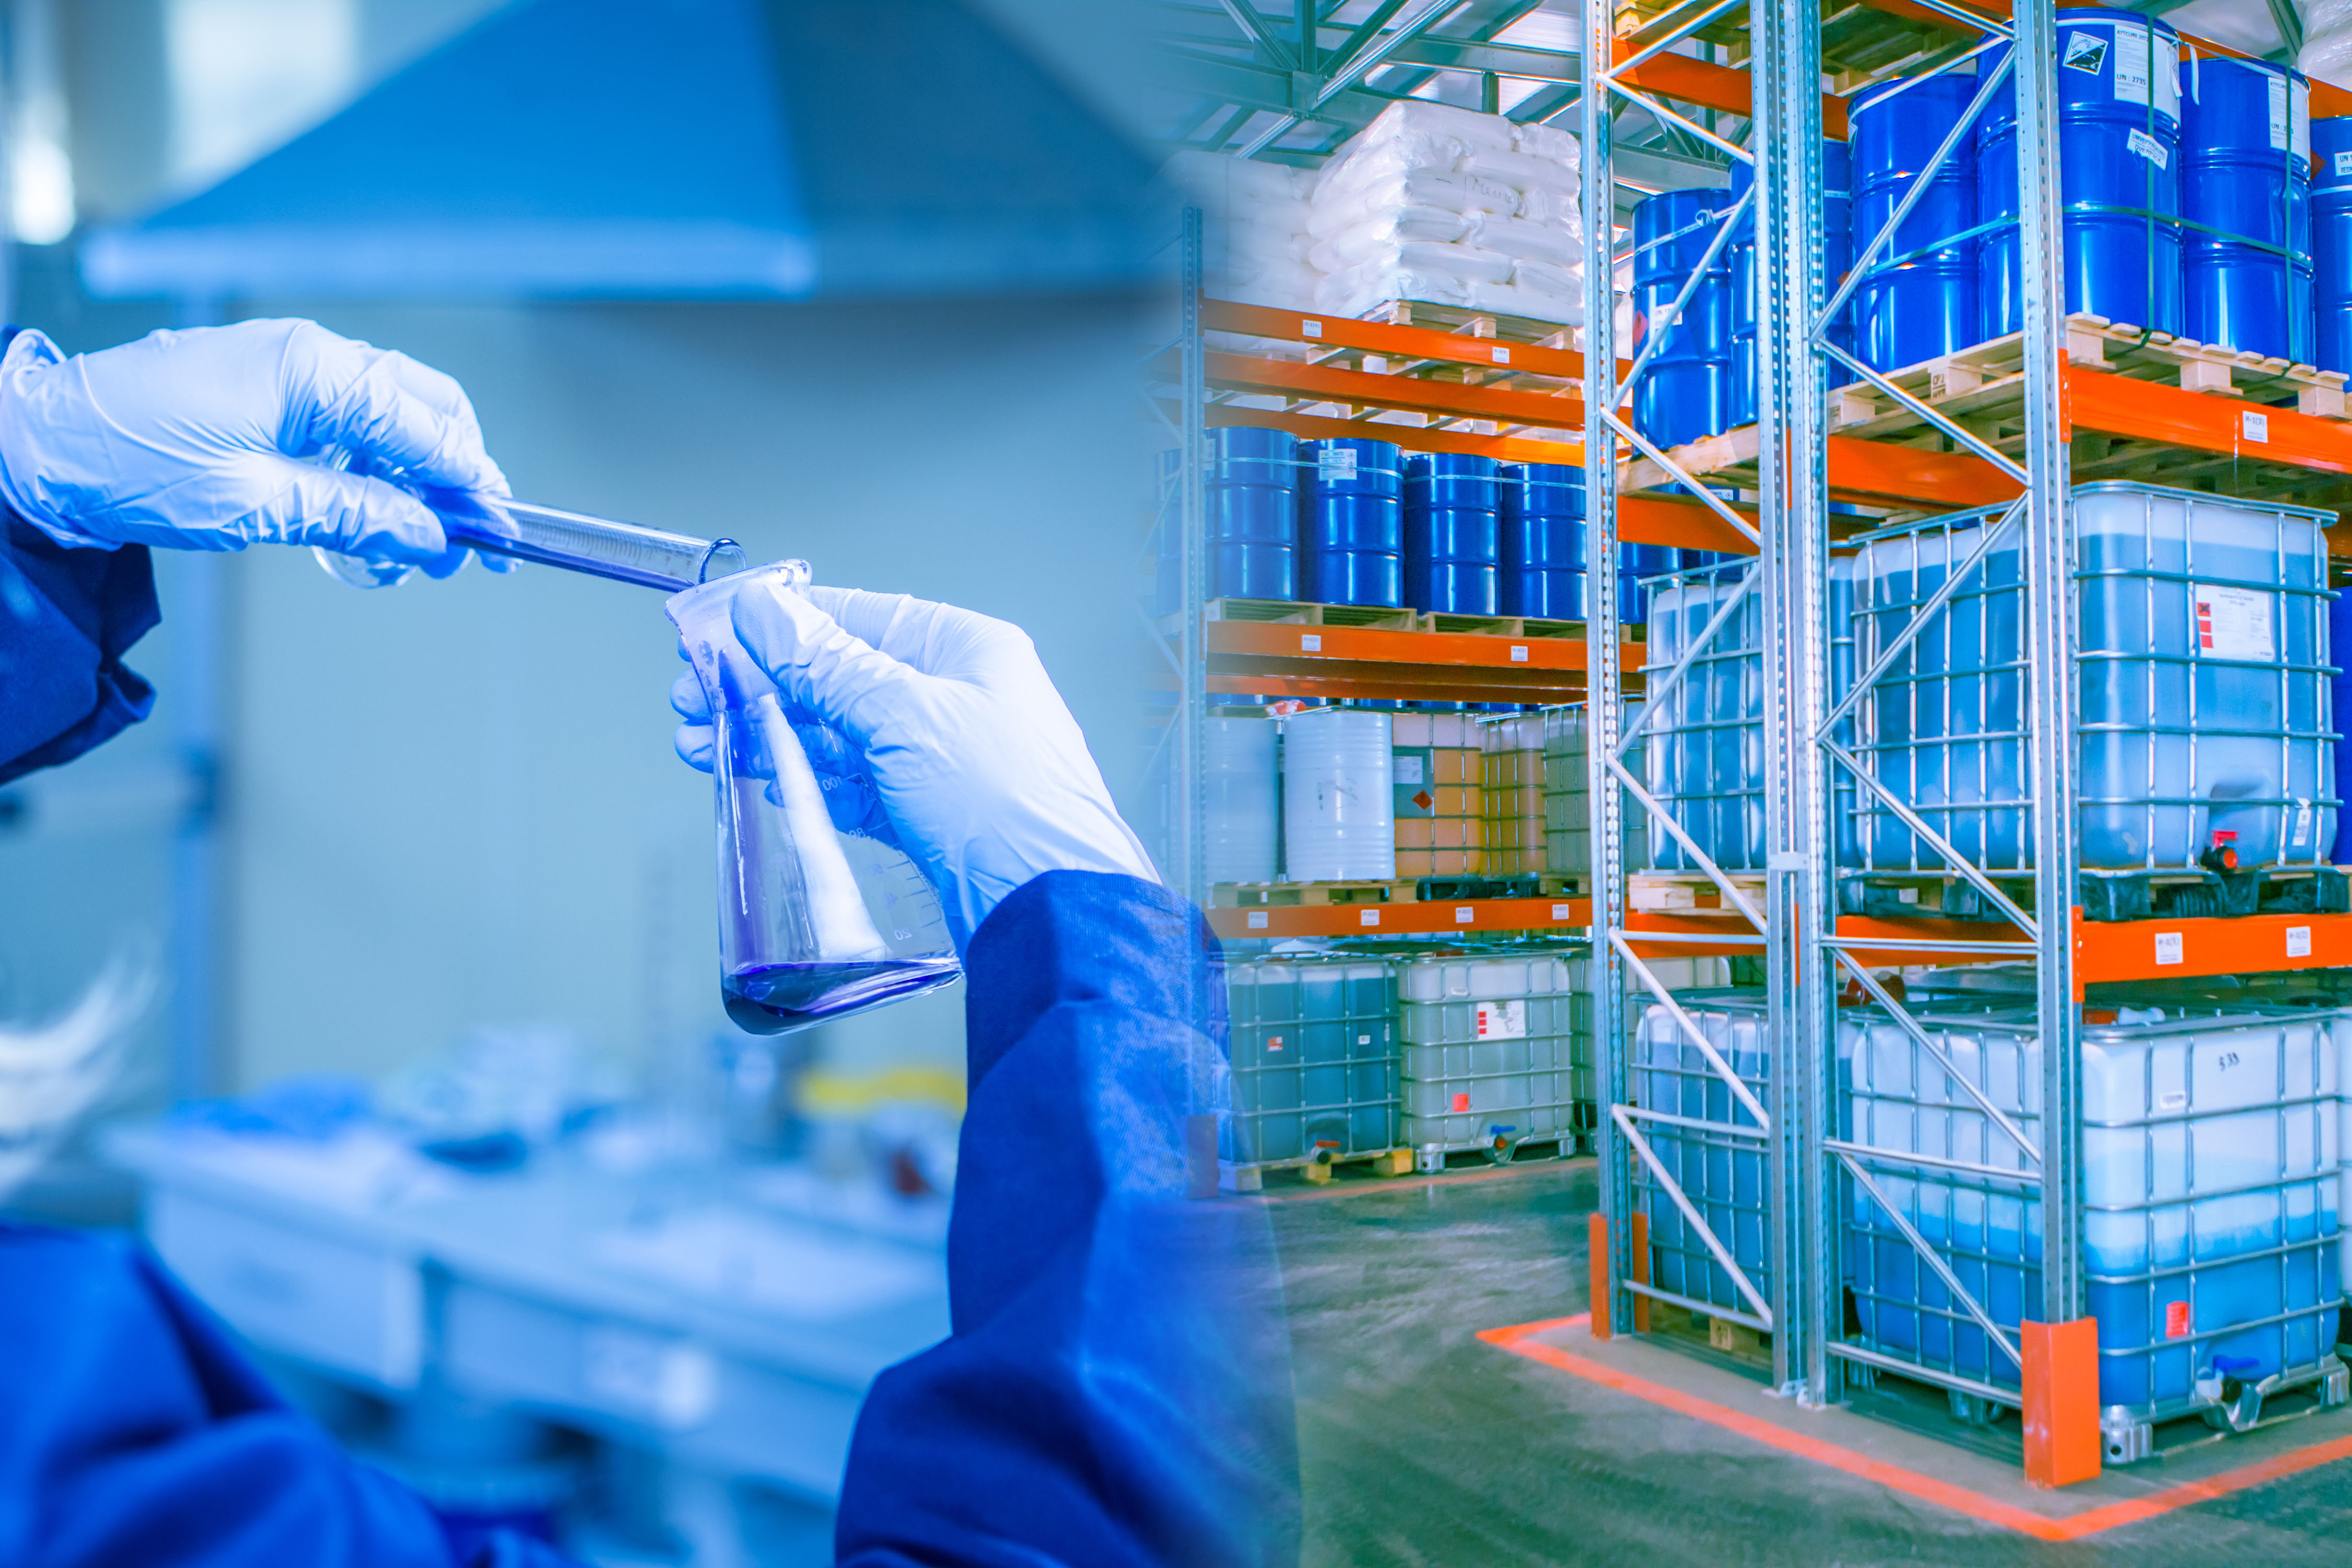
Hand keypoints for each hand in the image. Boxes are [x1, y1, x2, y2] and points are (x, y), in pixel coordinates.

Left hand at [0, 319, 509, 576]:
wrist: (38, 447)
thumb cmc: (130, 464)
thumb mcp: (255, 502)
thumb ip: (355, 515)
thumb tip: (426, 536)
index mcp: (312, 368)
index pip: (426, 427)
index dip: (472, 484)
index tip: (498, 531)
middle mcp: (307, 355)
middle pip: (422, 409)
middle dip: (455, 476)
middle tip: (469, 541)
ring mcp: (285, 368)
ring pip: (389, 417)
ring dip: (415, 478)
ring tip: (420, 542)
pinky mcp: (265, 390)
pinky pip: (347, 422)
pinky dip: (372, 467)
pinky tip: (372, 511)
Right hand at [671, 582, 1156, 935]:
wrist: (1048, 912)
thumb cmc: (1005, 806)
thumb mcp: (903, 717)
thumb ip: (827, 666)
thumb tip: (767, 612)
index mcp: (967, 651)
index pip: (858, 617)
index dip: (782, 624)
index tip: (719, 630)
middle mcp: (957, 698)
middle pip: (839, 678)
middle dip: (761, 688)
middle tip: (692, 698)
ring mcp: (942, 758)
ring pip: (839, 735)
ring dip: (770, 736)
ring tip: (702, 743)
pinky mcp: (928, 815)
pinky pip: (854, 786)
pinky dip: (806, 782)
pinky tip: (762, 779)